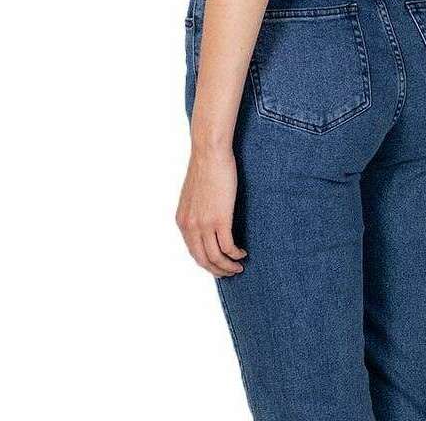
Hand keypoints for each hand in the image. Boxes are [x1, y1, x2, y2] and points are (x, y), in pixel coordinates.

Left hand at [175, 144, 247, 276]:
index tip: (218, 265)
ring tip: (239, 267)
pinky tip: (242, 253)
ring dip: (228, 266)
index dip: (206, 262)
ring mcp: (204, 224)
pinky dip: (235, 254)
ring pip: (215, 257)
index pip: (193, 251)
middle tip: (230, 272)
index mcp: (182, 221)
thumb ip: (196, 211)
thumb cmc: (205, 167)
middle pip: (203, 260)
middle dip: (217, 270)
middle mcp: (190, 226)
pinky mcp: (220, 219)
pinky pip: (228, 247)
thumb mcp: (194, 195)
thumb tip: (206, 220)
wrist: (209, 153)